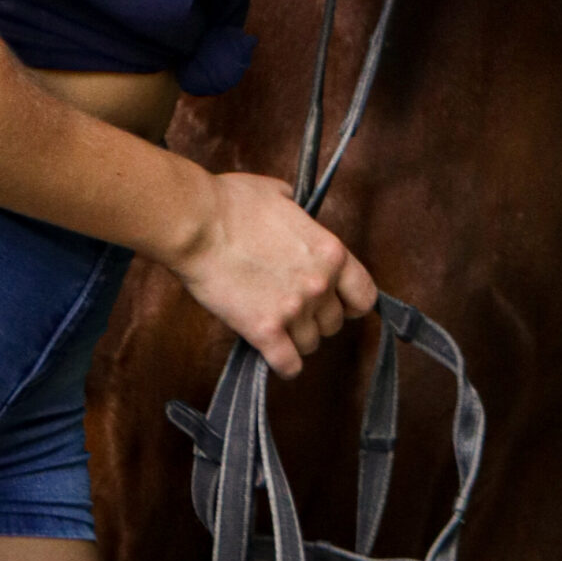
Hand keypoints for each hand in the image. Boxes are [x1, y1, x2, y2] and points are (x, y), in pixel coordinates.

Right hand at [173, 170, 377, 376]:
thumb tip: (300, 219)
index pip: (365, 296)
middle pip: (333, 324)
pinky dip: (282, 363)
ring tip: (278, 326)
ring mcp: (293, 310)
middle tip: (293, 309)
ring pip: (311, 345)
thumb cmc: (232, 203)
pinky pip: (288, 365)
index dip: (350, 303)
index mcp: (330, 252)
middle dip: (315, 318)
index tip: (337, 303)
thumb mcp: (282, 195)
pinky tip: (272, 351)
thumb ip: (301, 216)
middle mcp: (319, 285)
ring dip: (295, 339)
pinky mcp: (264, 331)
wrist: (197, 223)